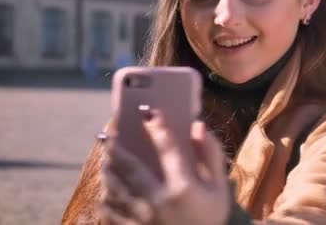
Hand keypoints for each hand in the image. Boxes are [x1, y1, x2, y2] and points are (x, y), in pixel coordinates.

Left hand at [99, 112, 229, 224]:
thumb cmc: (211, 219)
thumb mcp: (219, 189)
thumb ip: (210, 156)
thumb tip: (198, 126)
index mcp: (183, 188)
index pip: (167, 149)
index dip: (157, 128)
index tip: (148, 112)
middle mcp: (158, 202)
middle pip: (130, 169)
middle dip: (117, 149)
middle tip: (108, 136)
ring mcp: (141, 220)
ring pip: (114, 190)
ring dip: (108, 172)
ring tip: (106, 160)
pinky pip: (110, 213)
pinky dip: (107, 200)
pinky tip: (108, 192)